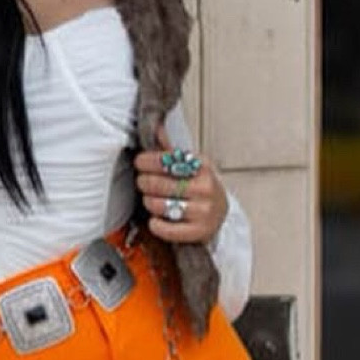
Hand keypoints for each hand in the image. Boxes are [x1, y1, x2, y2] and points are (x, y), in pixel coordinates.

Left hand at [135, 126, 228, 241]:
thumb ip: (170, 150)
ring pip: (159, 205)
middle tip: (143, 183)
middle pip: (159, 183)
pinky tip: (156, 219)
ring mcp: (203, 211)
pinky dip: (155, 224)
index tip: (140, 163)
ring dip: (149, 202)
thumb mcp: (190, 166)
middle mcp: (206, 188)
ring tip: (151, 200)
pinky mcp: (198, 232)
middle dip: (144, 182)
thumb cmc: (200, 187)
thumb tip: (155, 128)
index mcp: (202, 166)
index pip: (166, 160)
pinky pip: (165, 228)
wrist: (219, 214)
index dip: (147, 161)